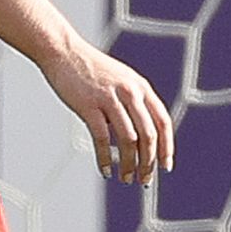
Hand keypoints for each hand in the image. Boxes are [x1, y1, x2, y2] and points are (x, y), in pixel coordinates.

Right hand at [39, 35, 174, 183]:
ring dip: (128, 164)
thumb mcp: (122, 80)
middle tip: (144, 180)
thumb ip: (135, 101)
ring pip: (127, 140)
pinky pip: (101, 138)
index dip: (167, 147)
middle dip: (149, 162)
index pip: (163, 122)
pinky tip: (106, 170)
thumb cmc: (91, 69)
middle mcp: (130, 92)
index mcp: (141, 87)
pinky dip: (105, 158)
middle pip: (148, 135)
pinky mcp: (89, 105)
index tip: (165, 167)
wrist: (63, 51)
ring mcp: (110, 98)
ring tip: (126, 179)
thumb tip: (143, 134)